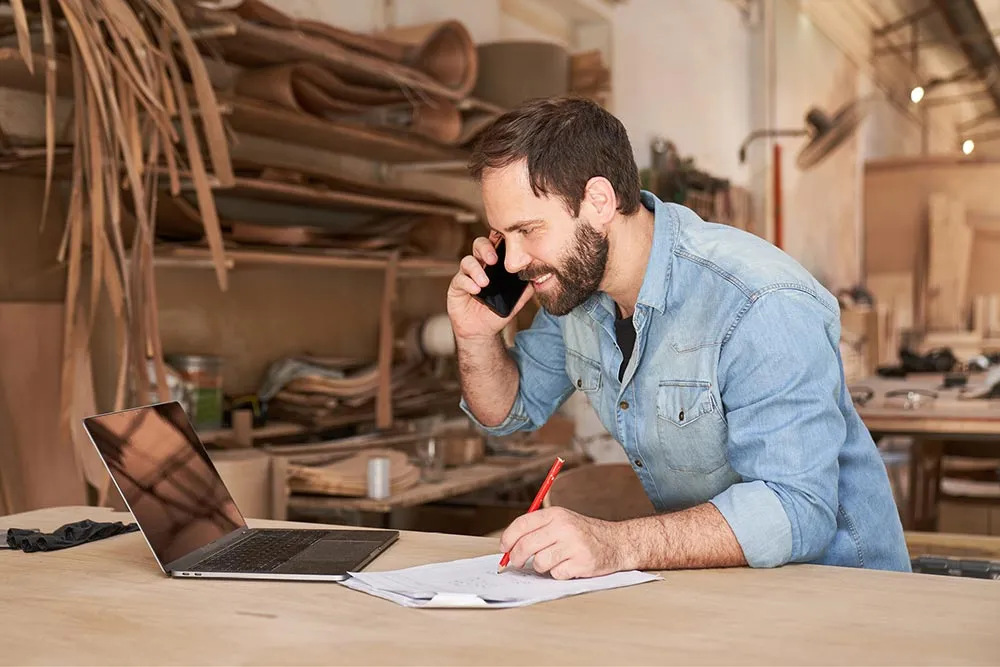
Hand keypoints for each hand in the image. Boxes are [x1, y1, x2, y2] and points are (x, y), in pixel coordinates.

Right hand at [446, 236, 533, 340]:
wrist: (482, 331)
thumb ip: (526, 289)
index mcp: (494, 265)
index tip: (504, 239)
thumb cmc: (497, 312)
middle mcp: (479, 266)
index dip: (498, 238)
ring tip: (485, 283)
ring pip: (467, 261)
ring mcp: (466, 275)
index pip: (495, 245)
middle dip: (486, 248)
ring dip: (477, 269)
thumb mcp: (516, 301)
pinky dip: (468, 283)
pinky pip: (459, 279)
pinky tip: (476, 290)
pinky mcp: (456, 287)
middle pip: (479, 245)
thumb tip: (539, 278)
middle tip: (494, 260)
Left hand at [499, 507, 629, 578]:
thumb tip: (509, 546)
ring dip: (542, 567)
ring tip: (553, 561)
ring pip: (539, 563)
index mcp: (555, 514)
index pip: (521, 525)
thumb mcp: (561, 521)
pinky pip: (556, 574)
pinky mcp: (581, 563)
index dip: (508, 539)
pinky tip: (568, 566)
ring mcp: (573, 545)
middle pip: (526, 546)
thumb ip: (537, 529)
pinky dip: (558, 574)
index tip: (504, 549)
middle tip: (516, 563)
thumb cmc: (584, 534)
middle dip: (516, 558)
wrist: (617, 542)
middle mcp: (563, 527)